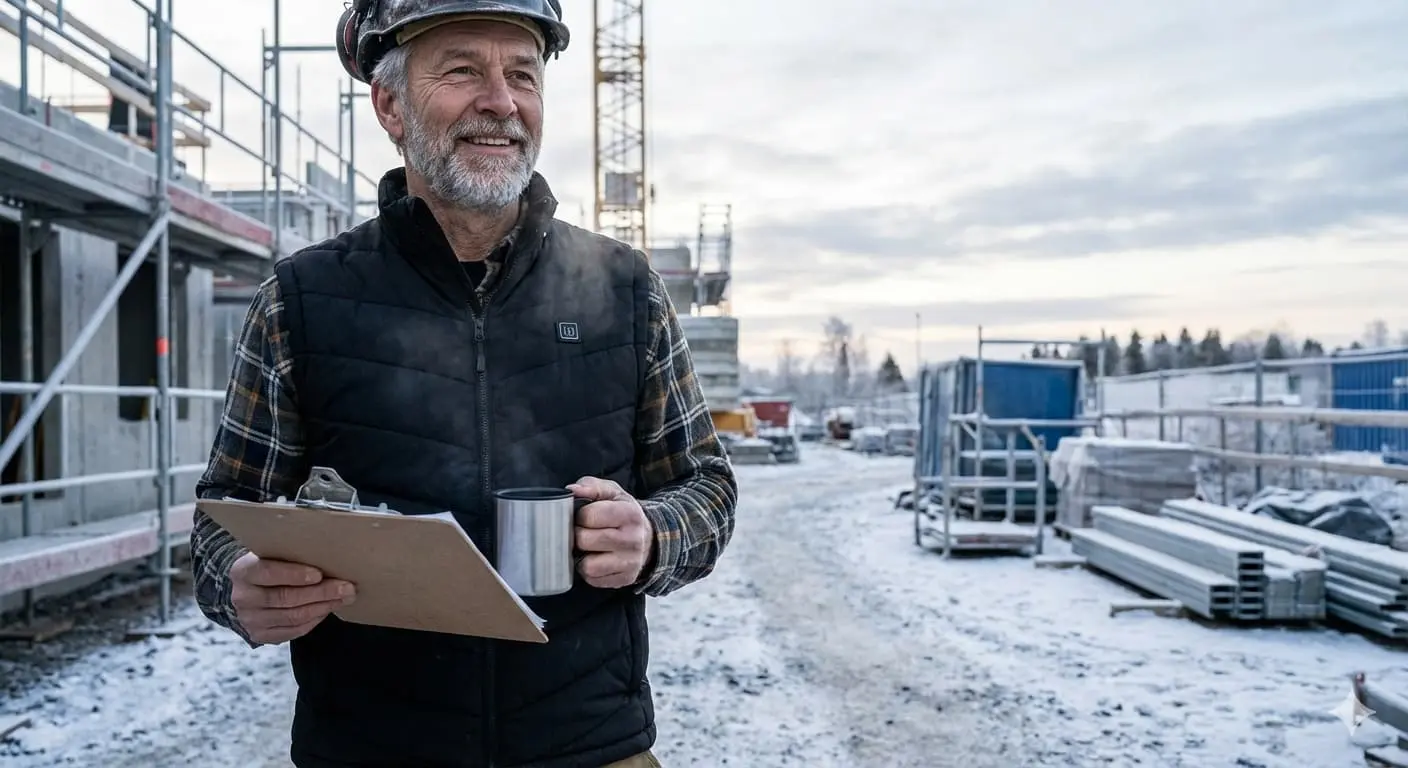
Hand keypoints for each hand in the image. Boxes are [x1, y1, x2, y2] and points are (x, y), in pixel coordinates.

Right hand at [229, 552, 355, 643]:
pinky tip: (327, 610)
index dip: (295, 574)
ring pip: (293, 616)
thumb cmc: (270, 566)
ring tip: (344, 598)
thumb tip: (331, 556)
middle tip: (347, 587)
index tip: (320, 574)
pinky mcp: (260, 635)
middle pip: (286, 597)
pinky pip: (293, 631)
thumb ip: (292, 555)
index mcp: (243, 571)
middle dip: (321, 593)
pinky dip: (314, 621)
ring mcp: (249, 620)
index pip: (269, 573)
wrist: (248, 590)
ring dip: (323, 607)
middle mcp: (243, 597)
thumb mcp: (273, 555)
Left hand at [568, 477, 653, 588]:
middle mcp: (632, 539)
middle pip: (584, 541)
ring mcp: (630, 562)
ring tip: (589, 548)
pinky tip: (596, 559)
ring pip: (587, 565)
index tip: (583, 516)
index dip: (579, 516)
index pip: (589, 516)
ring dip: (582, 557)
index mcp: (629, 514)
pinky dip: (589, 571)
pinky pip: (593, 579)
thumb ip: (591, 486)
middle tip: (583, 532)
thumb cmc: (624, 513)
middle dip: (578, 535)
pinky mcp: (625, 578)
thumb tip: (572, 491)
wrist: (650, 538)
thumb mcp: (613, 493)